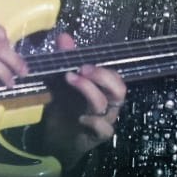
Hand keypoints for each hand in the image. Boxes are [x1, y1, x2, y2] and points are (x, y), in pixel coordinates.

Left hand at [33, 32, 126, 167]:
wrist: (56, 140)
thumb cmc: (64, 108)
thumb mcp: (62, 82)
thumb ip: (65, 60)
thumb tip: (64, 36)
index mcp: (103, 90)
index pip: (114, 76)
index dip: (101, 68)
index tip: (81, 62)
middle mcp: (108, 104)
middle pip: (119, 89)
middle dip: (102, 76)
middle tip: (81, 69)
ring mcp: (104, 120)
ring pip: (107, 105)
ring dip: (89, 91)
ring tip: (70, 81)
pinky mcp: (97, 137)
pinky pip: (105, 129)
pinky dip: (94, 122)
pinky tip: (80, 118)